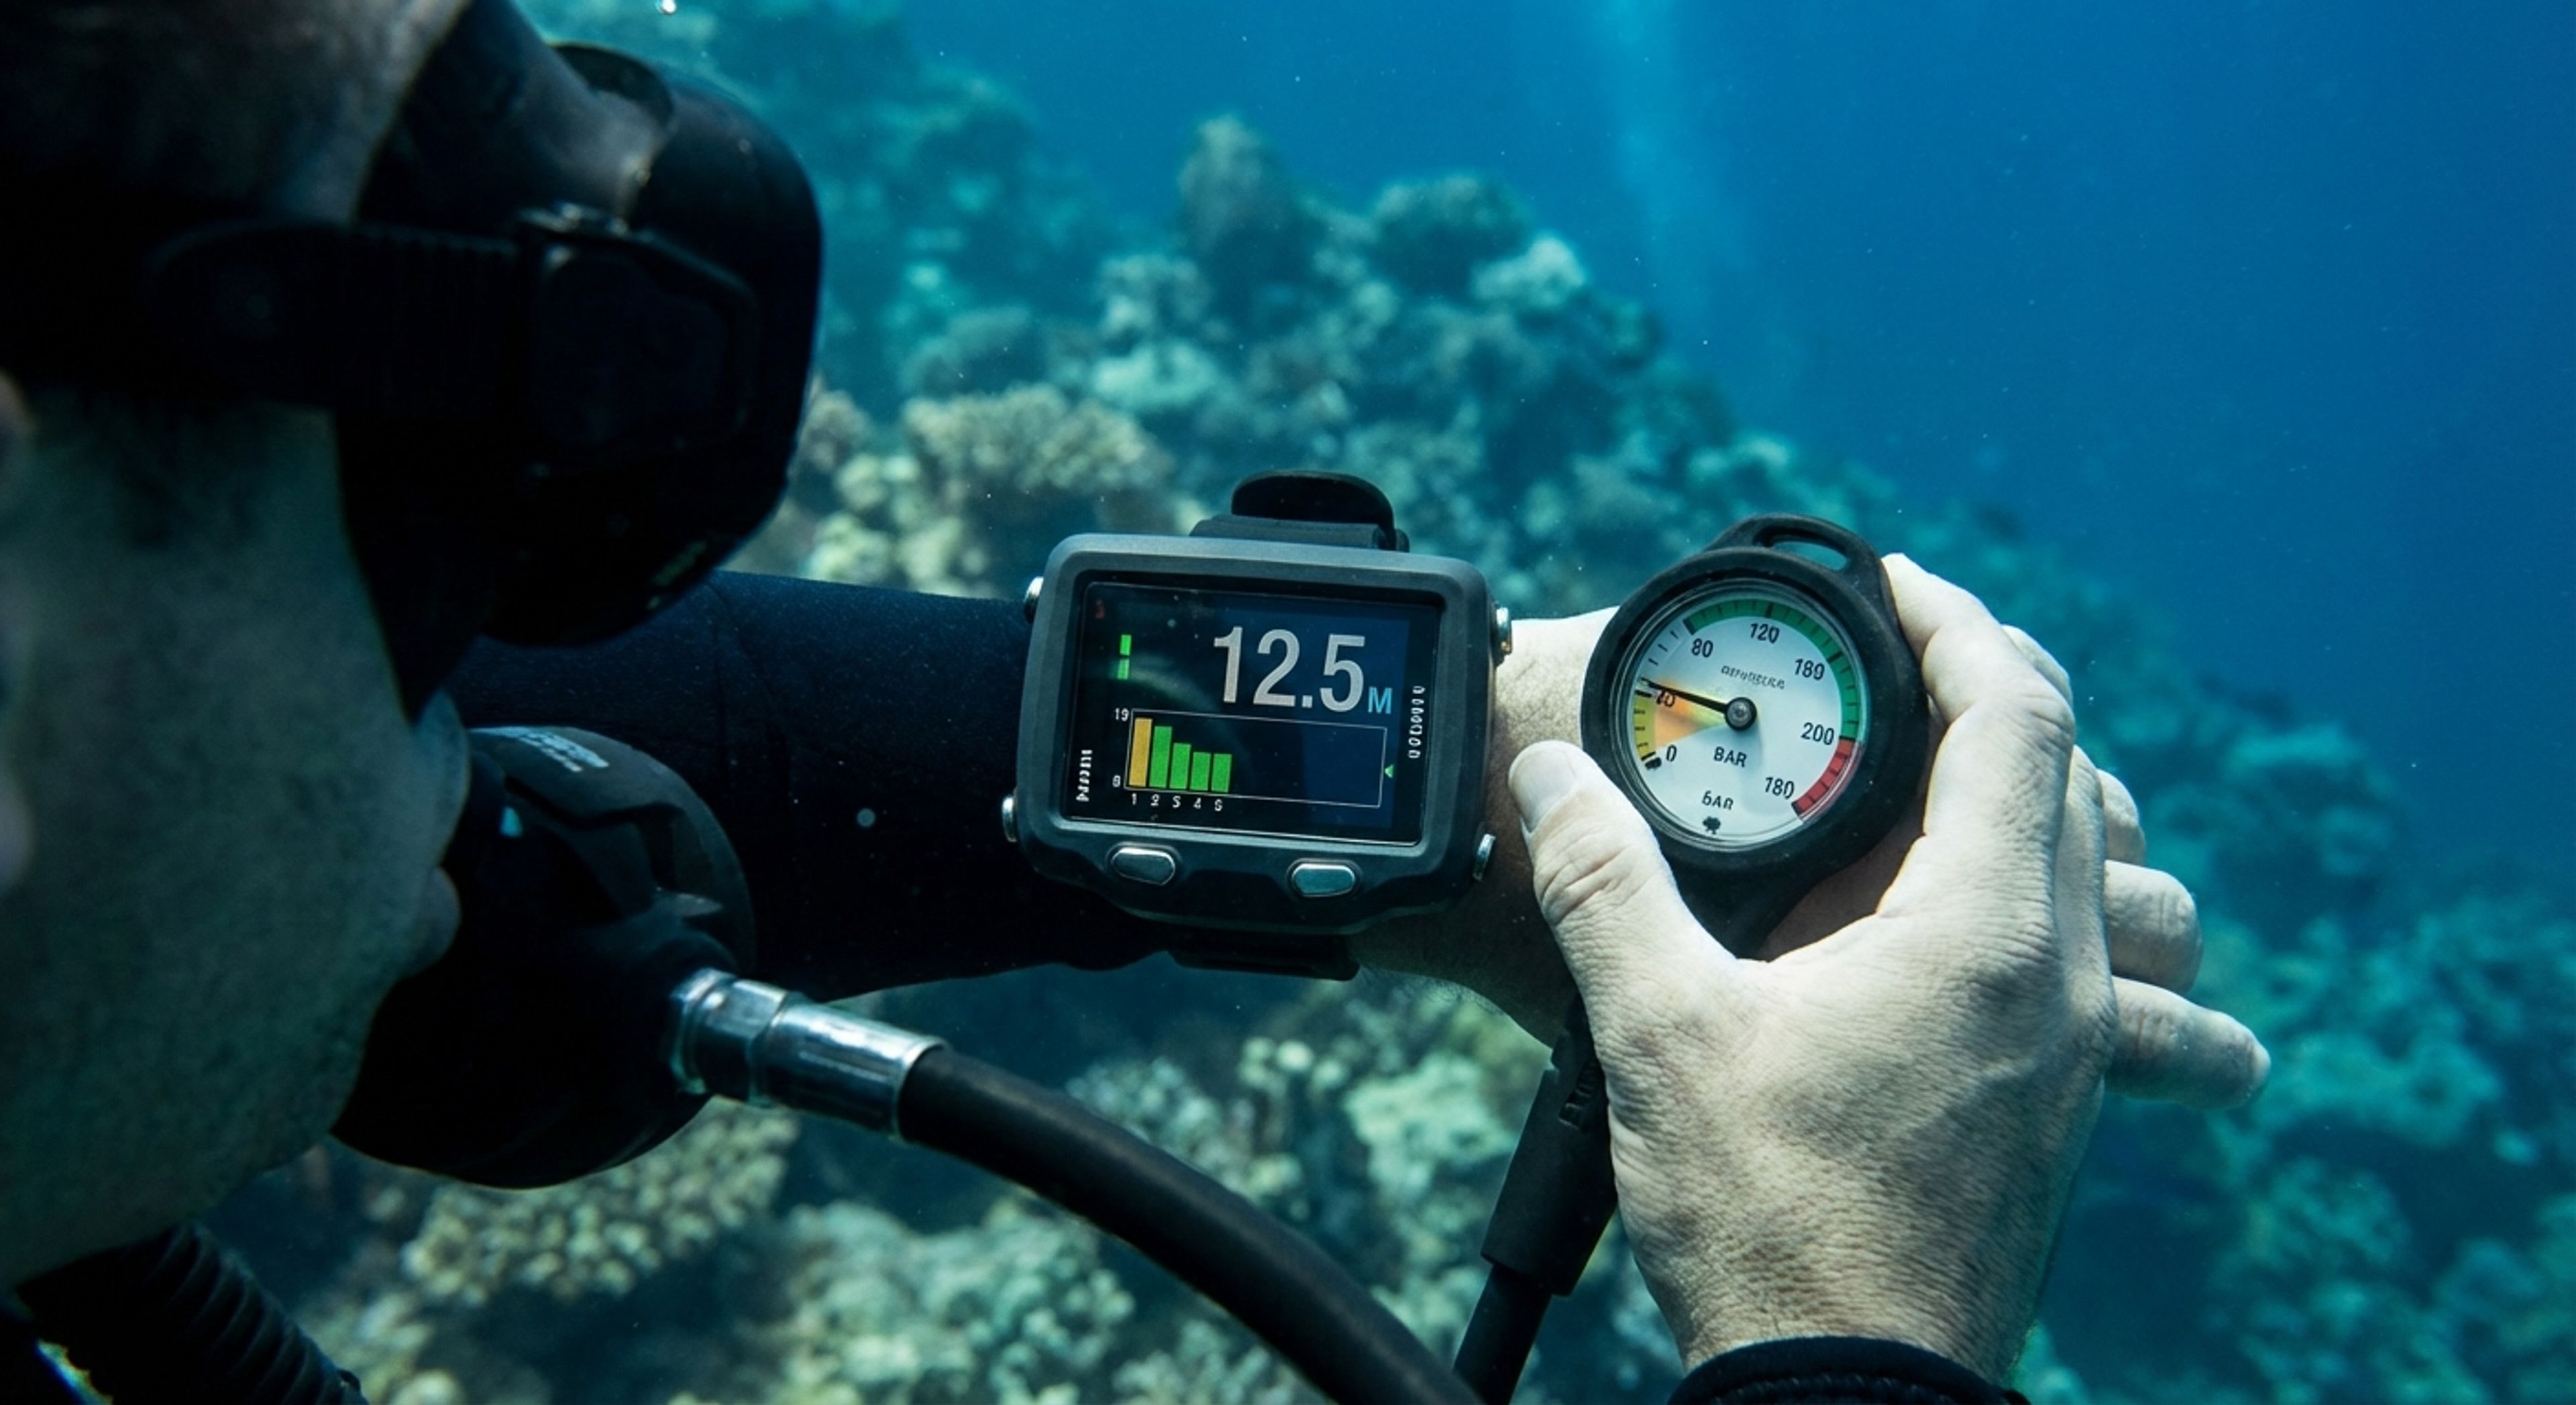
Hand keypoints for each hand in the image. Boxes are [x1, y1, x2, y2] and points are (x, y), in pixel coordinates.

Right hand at [1506, 557, 2267, 1376]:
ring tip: (1960, 780)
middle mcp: (2067, 977)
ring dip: (2051, 799)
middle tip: (1896, 666)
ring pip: (2113, 872)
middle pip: (2077, 773)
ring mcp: (2083, 1050)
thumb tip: (1543, 774)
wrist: (1848, 1396)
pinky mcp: (2069, 1110)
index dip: (1958, 623)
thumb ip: (1603, 883)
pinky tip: (2007, 939)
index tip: (1890, 591)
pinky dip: (2070, 908)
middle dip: (1992, 693)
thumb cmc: (1771, 1220)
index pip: (2020, 711)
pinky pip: (2112, 968)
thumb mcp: (1659, 1032)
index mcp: (1985, 929)